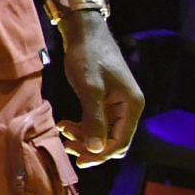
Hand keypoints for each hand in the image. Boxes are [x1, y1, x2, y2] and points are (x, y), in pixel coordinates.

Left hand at [59, 13, 144, 166]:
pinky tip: (66, 124)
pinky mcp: (107, 100)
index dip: (100, 154)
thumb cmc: (88, 57)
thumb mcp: (90, 88)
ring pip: (104, 133)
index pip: (120, 142)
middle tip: (66, 145)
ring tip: (63, 131)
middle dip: (91, 147)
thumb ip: (94, 119)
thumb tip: (96, 149)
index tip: (79, 160)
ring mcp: (118, 104)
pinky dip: (83, 126)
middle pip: (113, 141)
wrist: (85, 33)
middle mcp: (129, 108)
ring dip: (84, 137)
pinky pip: (98, 122)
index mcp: (131, 106)